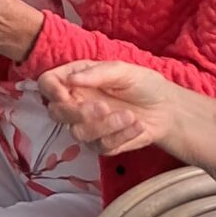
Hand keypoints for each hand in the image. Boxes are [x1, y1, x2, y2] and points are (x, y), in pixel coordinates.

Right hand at [39, 60, 184, 157]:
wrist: (167, 109)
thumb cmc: (143, 84)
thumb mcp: (123, 70)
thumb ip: (96, 73)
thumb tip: (70, 79)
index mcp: (76, 79)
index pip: (48, 83)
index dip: (51, 89)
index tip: (65, 94)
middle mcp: (76, 103)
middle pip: (56, 113)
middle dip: (77, 113)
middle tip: (103, 108)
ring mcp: (87, 125)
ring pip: (78, 133)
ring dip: (104, 126)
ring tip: (130, 116)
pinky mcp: (102, 144)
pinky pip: (101, 146)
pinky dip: (121, 136)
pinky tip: (138, 126)